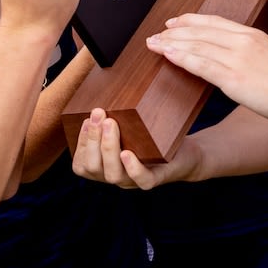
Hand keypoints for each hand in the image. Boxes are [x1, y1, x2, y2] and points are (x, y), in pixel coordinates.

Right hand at [71, 108, 199, 188]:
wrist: (187, 154)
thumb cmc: (154, 139)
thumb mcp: (130, 128)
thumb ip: (114, 118)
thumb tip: (102, 87)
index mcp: (105, 167)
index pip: (82, 164)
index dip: (81, 143)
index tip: (85, 119)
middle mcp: (116, 176)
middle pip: (93, 167)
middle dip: (92, 139)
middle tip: (98, 113)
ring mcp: (134, 180)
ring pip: (113, 174)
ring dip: (108, 147)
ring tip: (110, 123)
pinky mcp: (156, 178)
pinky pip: (141, 179)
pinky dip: (132, 167)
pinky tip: (127, 153)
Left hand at [146, 13, 267, 127]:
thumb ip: (256, 54)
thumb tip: (244, 60)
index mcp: (253, 35)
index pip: (215, 22)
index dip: (192, 21)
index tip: (175, 21)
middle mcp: (243, 41)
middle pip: (201, 30)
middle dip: (176, 31)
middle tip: (156, 33)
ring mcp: (237, 58)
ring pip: (196, 45)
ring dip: (171, 43)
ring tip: (153, 43)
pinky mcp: (234, 78)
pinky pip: (200, 63)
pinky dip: (180, 57)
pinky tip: (166, 54)